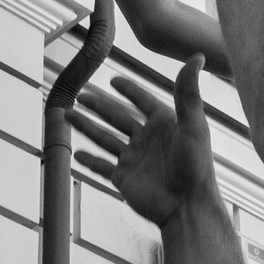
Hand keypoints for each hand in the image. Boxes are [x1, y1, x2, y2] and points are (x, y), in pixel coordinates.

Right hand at [71, 57, 216, 227]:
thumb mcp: (193, 125)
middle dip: (98, 106)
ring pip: (104, 138)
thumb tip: (197, 56)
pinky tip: (75, 152)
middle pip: (117, 117)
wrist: (186, 206)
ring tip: (66, 115)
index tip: (113, 80)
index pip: (142, 100)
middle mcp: (147, 140)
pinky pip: (101, 166)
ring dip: (86, 126)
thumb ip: (188, 92)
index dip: (128, 90)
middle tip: (80, 95)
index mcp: (163, 124)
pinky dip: (88, 160)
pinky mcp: (123, 179)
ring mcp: (133, 159)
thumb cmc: (196, 166)